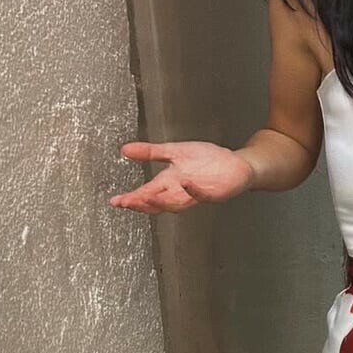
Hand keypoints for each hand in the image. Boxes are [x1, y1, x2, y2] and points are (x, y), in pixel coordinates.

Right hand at [109, 140, 254, 213]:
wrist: (236, 164)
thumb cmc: (208, 160)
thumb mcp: (175, 151)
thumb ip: (151, 152)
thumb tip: (125, 150)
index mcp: (170, 182)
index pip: (147, 193)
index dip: (131, 198)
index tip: (116, 201)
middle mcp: (180, 191)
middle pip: (158, 202)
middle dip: (142, 202)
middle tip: (128, 202)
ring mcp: (196, 193)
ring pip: (177, 203)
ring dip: (162, 201)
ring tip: (147, 198)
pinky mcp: (214, 192)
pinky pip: (202, 194)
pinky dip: (193, 190)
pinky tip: (186, 184)